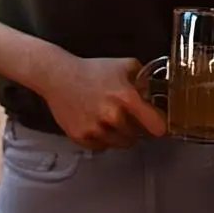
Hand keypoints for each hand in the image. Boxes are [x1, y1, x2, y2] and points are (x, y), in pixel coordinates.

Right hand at [39, 52, 169, 150]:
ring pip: (120, 144)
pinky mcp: (81, 137)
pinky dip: (101, 138)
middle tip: (124, 115)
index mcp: (126, 97)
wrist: (56, 75)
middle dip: (133, 127)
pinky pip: (101, 146)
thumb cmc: (92, 70)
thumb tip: (154, 93)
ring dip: (118, 134)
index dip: (157, 124)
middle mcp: (112, 115)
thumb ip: (143, 78)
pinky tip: (95, 123)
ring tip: (108, 119)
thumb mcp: (123, 65)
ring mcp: (95, 128)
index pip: (157, 126)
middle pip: (137, 136)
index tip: (154, 122)